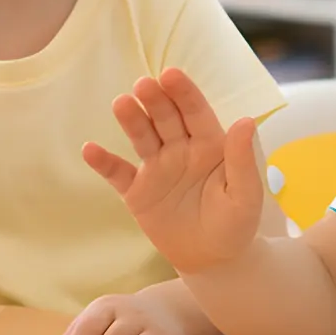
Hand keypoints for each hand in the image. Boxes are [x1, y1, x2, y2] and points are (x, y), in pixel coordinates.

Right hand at [82, 69, 263, 275]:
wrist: (214, 260)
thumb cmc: (236, 224)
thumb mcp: (246, 195)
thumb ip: (243, 160)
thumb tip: (245, 121)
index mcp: (210, 145)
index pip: (195, 112)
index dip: (184, 93)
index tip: (170, 74)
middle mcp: (181, 149)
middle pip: (165, 118)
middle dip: (155, 101)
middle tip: (144, 85)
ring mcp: (157, 168)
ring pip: (142, 137)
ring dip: (131, 120)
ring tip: (121, 104)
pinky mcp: (138, 191)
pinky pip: (118, 173)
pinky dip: (104, 162)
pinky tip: (90, 150)